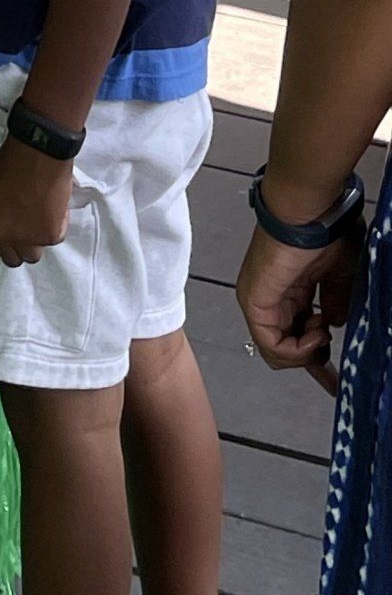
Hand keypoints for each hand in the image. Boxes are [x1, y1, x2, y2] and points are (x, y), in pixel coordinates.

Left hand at [0, 136, 73, 266]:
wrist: (37, 152)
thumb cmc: (13, 161)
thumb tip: (9, 221)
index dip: (2, 241)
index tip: (11, 234)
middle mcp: (0, 235)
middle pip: (11, 258)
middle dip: (19, 247)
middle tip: (28, 230)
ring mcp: (25, 239)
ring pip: (32, 256)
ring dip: (37, 241)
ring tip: (41, 220)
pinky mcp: (49, 236)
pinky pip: (55, 239)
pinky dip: (57, 226)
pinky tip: (54, 206)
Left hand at [237, 224, 357, 396]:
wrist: (311, 213)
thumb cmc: (327, 234)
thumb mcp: (340, 277)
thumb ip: (335, 304)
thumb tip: (331, 324)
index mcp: (291, 290)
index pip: (297, 335)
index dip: (317, 360)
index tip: (336, 381)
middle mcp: (271, 298)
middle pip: (285, 349)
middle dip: (313, 363)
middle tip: (333, 368)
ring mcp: (259, 301)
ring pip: (276, 353)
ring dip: (307, 354)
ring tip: (322, 332)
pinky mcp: (253, 301)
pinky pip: (271, 345)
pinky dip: (298, 350)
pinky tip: (315, 332)